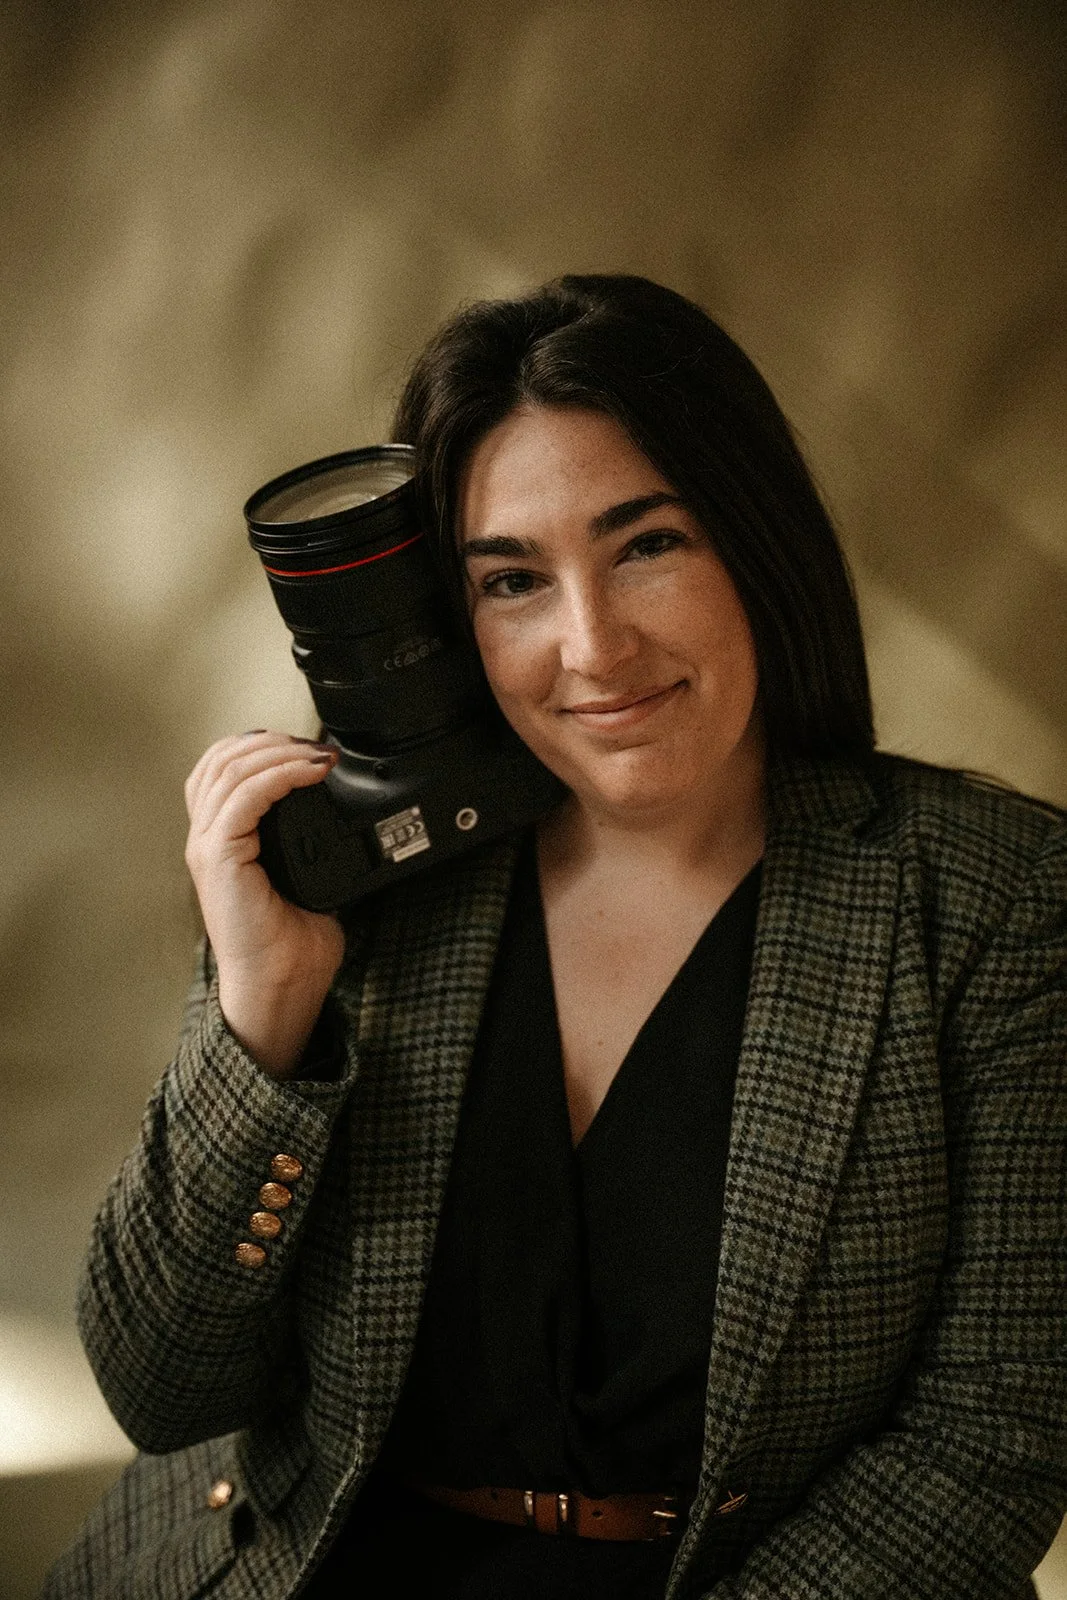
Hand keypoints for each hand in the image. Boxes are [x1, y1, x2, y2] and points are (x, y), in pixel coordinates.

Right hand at [184, 731, 345, 1077]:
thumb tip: (344, 818)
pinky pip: (243, 796)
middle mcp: (205, 839)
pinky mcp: (219, 858)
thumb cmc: (292, 944)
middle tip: (316, 747)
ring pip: (229, 769)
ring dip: (279, 752)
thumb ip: (308, 844)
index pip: (220, 769)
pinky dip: (279, 775)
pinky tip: (310, 774)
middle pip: (219, 759)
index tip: (308, 749)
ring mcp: (207, 847)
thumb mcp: (304, 878)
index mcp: (219, 841)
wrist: (281, 985)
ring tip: (317, 756)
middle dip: (272, 741)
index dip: (260, 747)